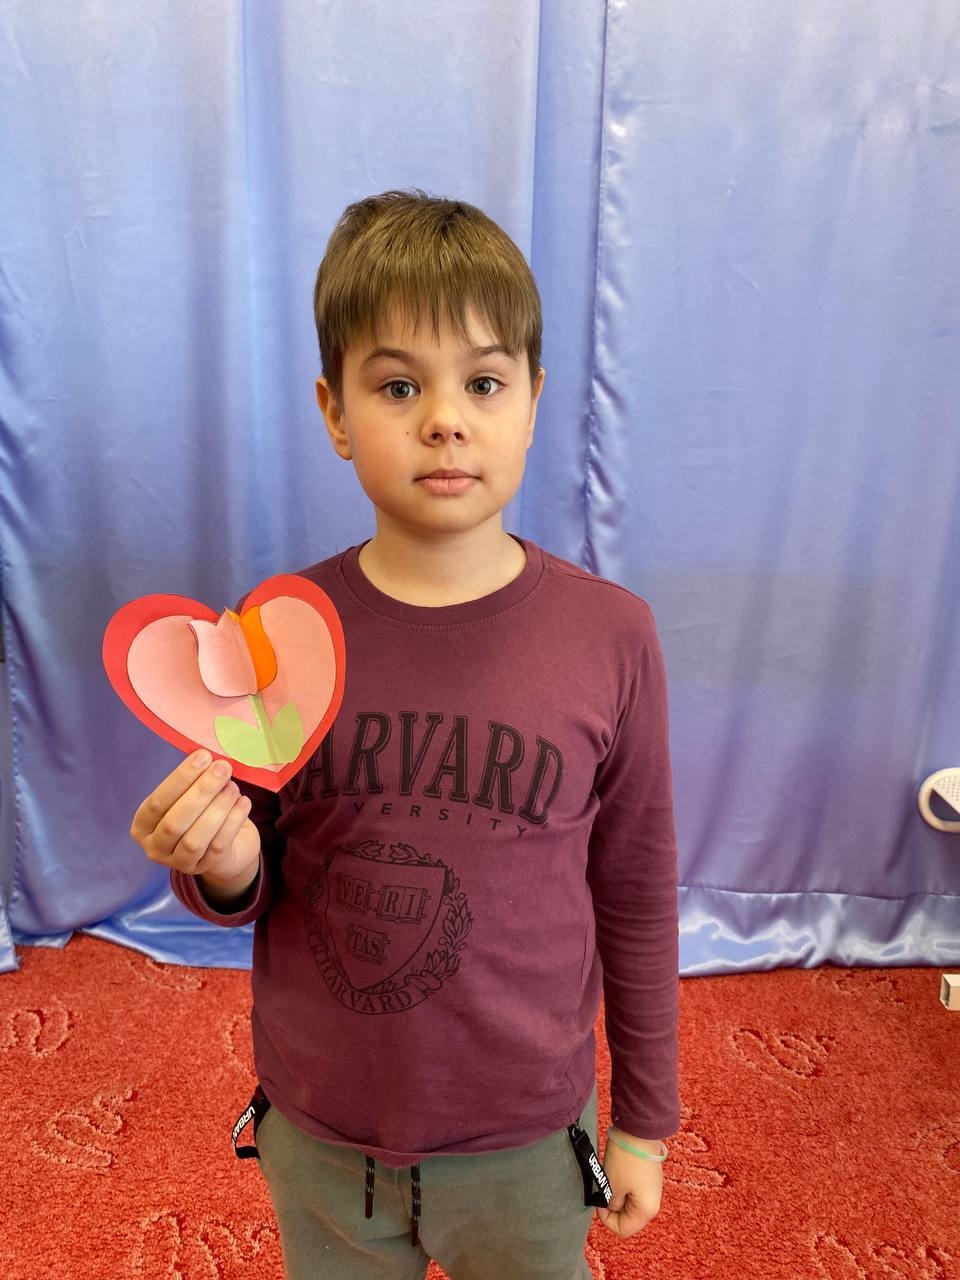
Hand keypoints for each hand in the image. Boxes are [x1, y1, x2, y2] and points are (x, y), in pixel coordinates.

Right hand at [130, 751, 261, 899]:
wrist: (227, 849)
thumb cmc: (201, 813)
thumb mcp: (189, 798)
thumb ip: (192, 782)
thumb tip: (208, 757)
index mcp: (143, 826)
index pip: (156, 803)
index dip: (180, 779)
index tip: (203, 756)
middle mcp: (155, 848)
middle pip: (174, 822)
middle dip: (201, 792)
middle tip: (222, 768)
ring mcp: (180, 863)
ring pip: (195, 839)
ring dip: (217, 808)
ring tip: (233, 787)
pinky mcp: (206, 868)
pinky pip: (218, 846)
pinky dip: (232, 822)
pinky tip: (244, 802)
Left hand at [596, 1134, 664, 1238]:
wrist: (639, 1128)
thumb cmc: (625, 1158)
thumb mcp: (613, 1185)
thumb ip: (611, 1204)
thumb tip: (611, 1206)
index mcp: (647, 1210)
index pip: (623, 1229)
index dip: (607, 1220)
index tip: (599, 1201)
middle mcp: (653, 1202)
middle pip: (628, 1217)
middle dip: (612, 1207)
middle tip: (603, 1190)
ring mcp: (652, 1188)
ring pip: (630, 1202)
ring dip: (617, 1194)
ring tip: (609, 1178)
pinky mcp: (649, 1175)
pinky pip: (633, 1189)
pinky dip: (623, 1185)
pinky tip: (616, 1171)